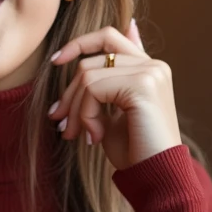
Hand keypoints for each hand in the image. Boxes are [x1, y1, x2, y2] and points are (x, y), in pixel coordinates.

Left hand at [48, 19, 181, 171]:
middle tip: (59, 121)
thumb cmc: (135, 150)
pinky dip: (85, 114)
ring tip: (77, 134)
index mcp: (149, 68)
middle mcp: (153, 65)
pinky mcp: (142, 85)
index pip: (108, 36)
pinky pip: (93, 88)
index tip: (55, 61)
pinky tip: (95, 137)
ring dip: (75, 109)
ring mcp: (150, 72)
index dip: (78, 43)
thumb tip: (82, 62)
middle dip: (69, 93)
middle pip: (91, 59)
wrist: (156, 176)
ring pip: (87, 75)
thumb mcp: (113, 113)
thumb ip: (105, 86)